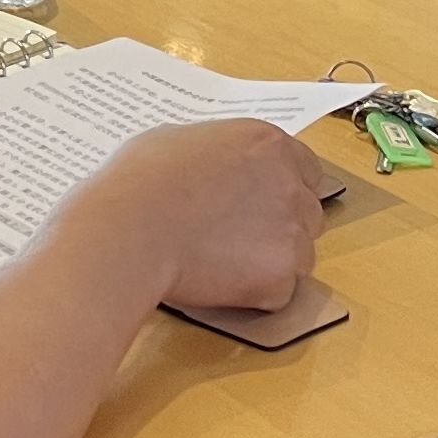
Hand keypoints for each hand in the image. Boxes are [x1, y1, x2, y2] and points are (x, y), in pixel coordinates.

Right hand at [71, 121, 326, 316]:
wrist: (129, 230)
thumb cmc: (139, 182)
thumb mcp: (178, 141)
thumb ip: (217, 153)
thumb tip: (215, 167)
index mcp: (267, 143)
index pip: (307, 169)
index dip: (286, 189)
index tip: (265, 204)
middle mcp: (289, 183)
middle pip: (309, 214)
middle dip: (281, 228)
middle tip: (239, 238)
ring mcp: (290, 232)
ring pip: (299, 257)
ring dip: (270, 263)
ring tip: (222, 264)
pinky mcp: (279, 277)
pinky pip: (278, 293)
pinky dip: (254, 295)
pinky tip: (217, 283)